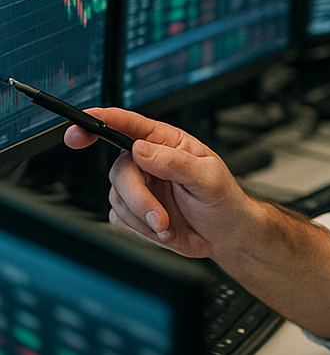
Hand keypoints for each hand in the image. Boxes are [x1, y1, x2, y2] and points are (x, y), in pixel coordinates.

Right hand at [65, 108, 257, 260]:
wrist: (224, 234)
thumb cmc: (223, 200)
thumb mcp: (209, 177)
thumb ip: (175, 162)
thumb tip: (141, 149)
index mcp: (167, 142)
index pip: (128, 125)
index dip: (100, 120)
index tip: (79, 125)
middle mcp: (148, 161)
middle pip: (119, 171)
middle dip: (138, 199)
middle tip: (160, 218)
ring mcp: (139, 186)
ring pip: (117, 197)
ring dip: (143, 218)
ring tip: (169, 225)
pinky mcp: (133, 211)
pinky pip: (118, 218)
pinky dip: (139, 229)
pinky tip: (162, 229)